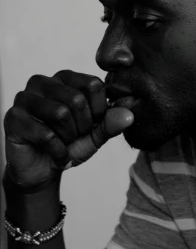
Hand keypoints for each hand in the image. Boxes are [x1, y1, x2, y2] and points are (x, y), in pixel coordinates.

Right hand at [3, 70, 133, 192]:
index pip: (93, 84)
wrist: (44, 169)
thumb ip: (111, 123)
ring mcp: (24, 99)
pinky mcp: (13, 118)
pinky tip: (56, 154)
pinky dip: (58, 151)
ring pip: (60, 114)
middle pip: (76, 99)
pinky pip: (45, 135)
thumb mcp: (96, 134)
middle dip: (84, 126)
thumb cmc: (70, 143)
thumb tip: (129, 114)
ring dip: (69, 137)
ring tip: (65, 142)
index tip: (93, 124)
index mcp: (65, 79)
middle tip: (76, 136)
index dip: (100, 110)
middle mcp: (42, 82)